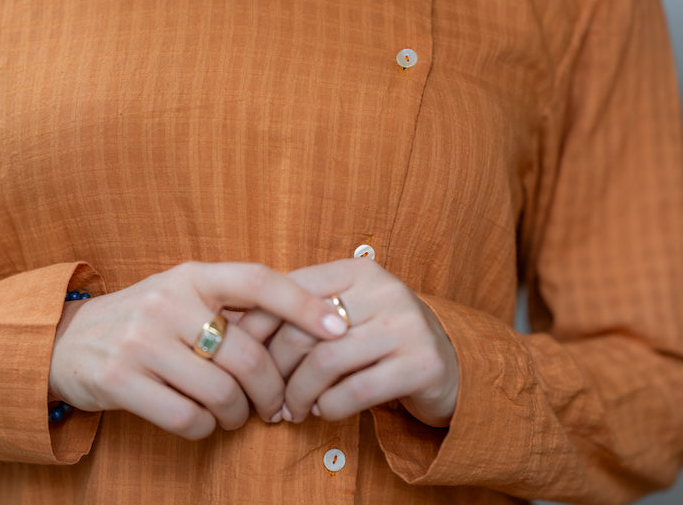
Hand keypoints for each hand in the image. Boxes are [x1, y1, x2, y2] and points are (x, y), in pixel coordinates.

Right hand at [48, 261, 347, 438]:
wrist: (71, 340)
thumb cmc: (150, 318)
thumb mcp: (186, 293)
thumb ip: (233, 302)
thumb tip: (307, 320)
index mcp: (194, 275)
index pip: (259, 281)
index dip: (302, 304)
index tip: (338, 326)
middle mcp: (168, 301)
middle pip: (246, 353)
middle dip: (272, 387)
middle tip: (279, 404)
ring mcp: (142, 340)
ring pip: (219, 390)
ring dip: (238, 414)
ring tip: (238, 415)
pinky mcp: (120, 379)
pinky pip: (185, 417)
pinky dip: (205, 428)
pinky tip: (204, 423)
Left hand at [255, 258, 458, 427]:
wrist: (447, 363)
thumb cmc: (378, 338)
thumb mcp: (345, 312)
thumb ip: (302, 311)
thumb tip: (234, 325)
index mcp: (359, 270)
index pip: (293, 289)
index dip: (259, 325)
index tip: (242, 356)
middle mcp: (386, 289)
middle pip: (305, 328)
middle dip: (276, 369)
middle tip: (266, 396)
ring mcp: (407, 325)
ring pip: (327, 362)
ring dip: (299, 394)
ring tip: (291, 410)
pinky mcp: (422, 363)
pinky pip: (356, 392)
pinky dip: (329, 408)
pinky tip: (323, 412)